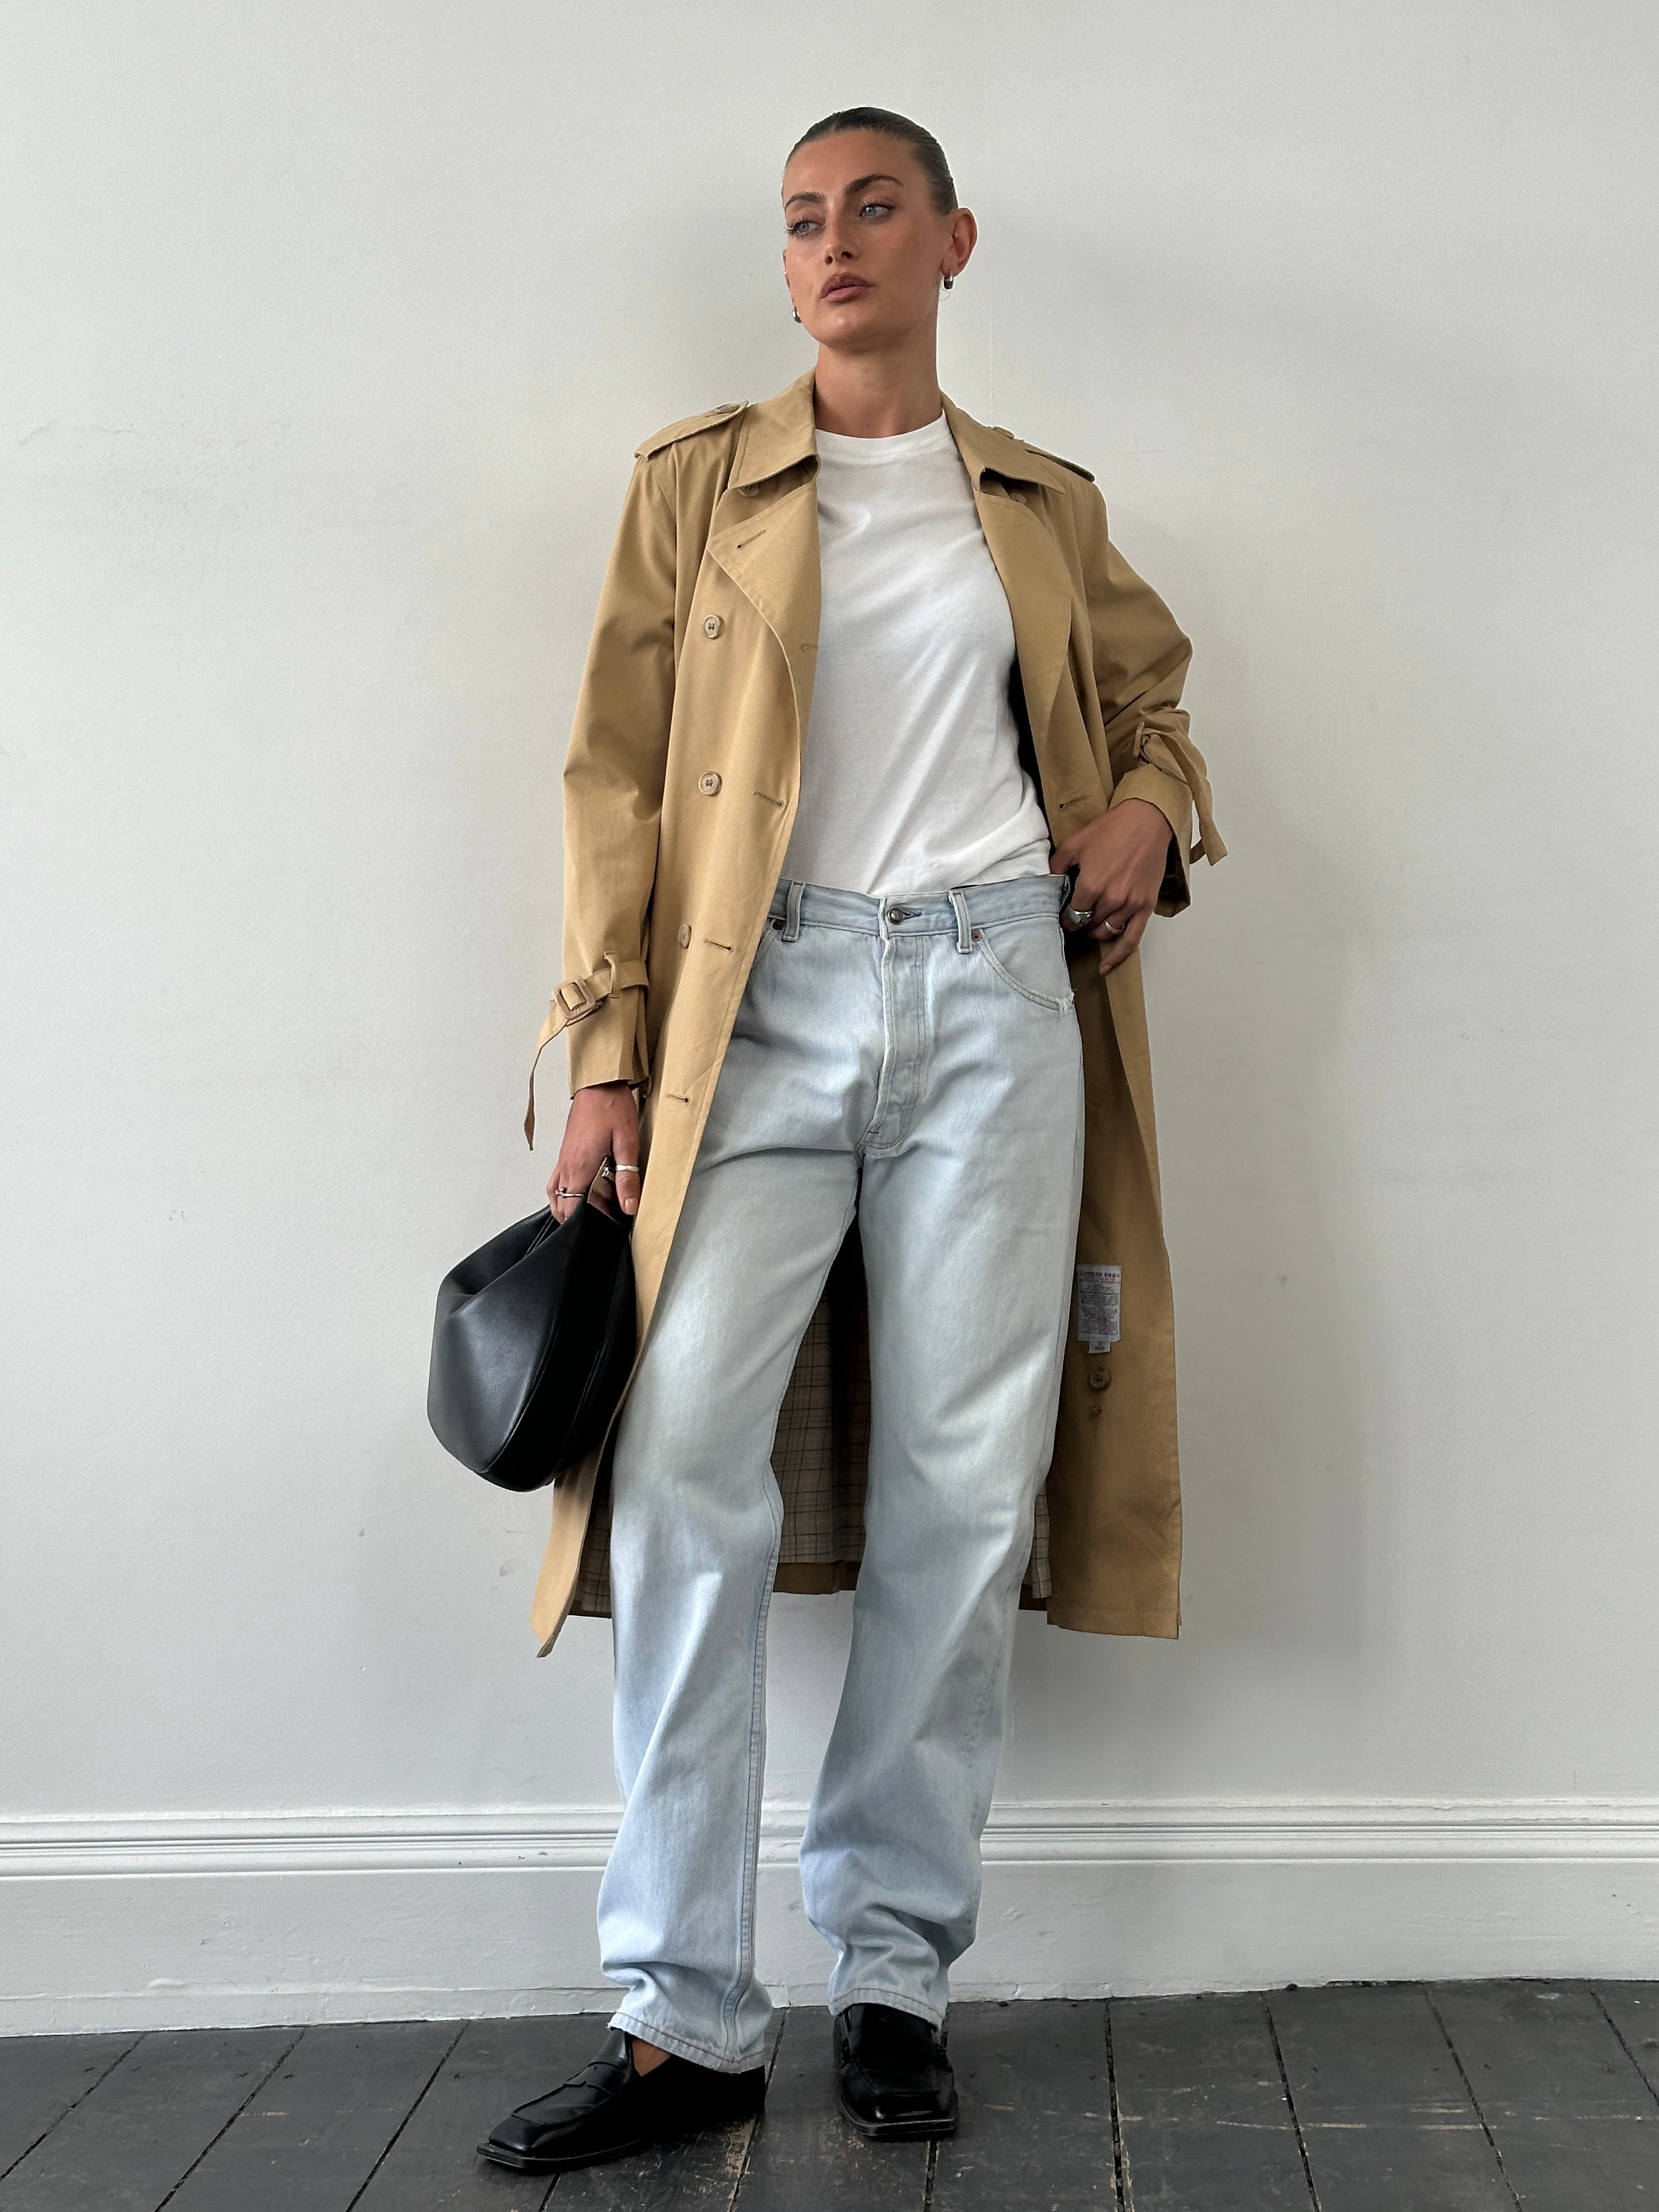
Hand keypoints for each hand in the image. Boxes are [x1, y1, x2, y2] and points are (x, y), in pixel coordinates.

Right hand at [547, 1080, 640, 1222]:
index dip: (587, 1223)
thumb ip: (627, 1177)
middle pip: (560, 1206)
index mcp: (580, 1168)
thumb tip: (629, 1206)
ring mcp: (563, 1159)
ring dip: (565, 1207)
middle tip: (597, 1223)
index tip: (605, 1224)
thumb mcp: (627, 1143)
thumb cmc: (612, 1108)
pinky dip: (562, 1193)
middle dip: (574, 1220)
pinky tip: (578, 1192)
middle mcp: (566, 1166)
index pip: (573, 1209)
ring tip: (585, 1214)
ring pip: (554, 1194)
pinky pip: (556, 1180)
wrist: (599, 1083)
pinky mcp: (565, 1152)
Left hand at [1051, 799, 1172, 975]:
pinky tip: (1105, 967)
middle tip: (1073, 919)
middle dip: (1077, 924)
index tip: (1062, 915)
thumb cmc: (1113, 829)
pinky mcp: (1145, 907)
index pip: (1070, 916)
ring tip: (1087, 926)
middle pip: (1086, 926)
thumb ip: (1056, 866)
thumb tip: (1046, 883)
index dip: (1063, 917)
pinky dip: (1117, 957)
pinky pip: (1131, 940)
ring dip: (1093, 933)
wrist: (1147, 821)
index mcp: (1091, 885)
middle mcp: (1111, 900)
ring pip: (1104, 933)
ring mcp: (1130, 906)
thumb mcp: (1074, 843)